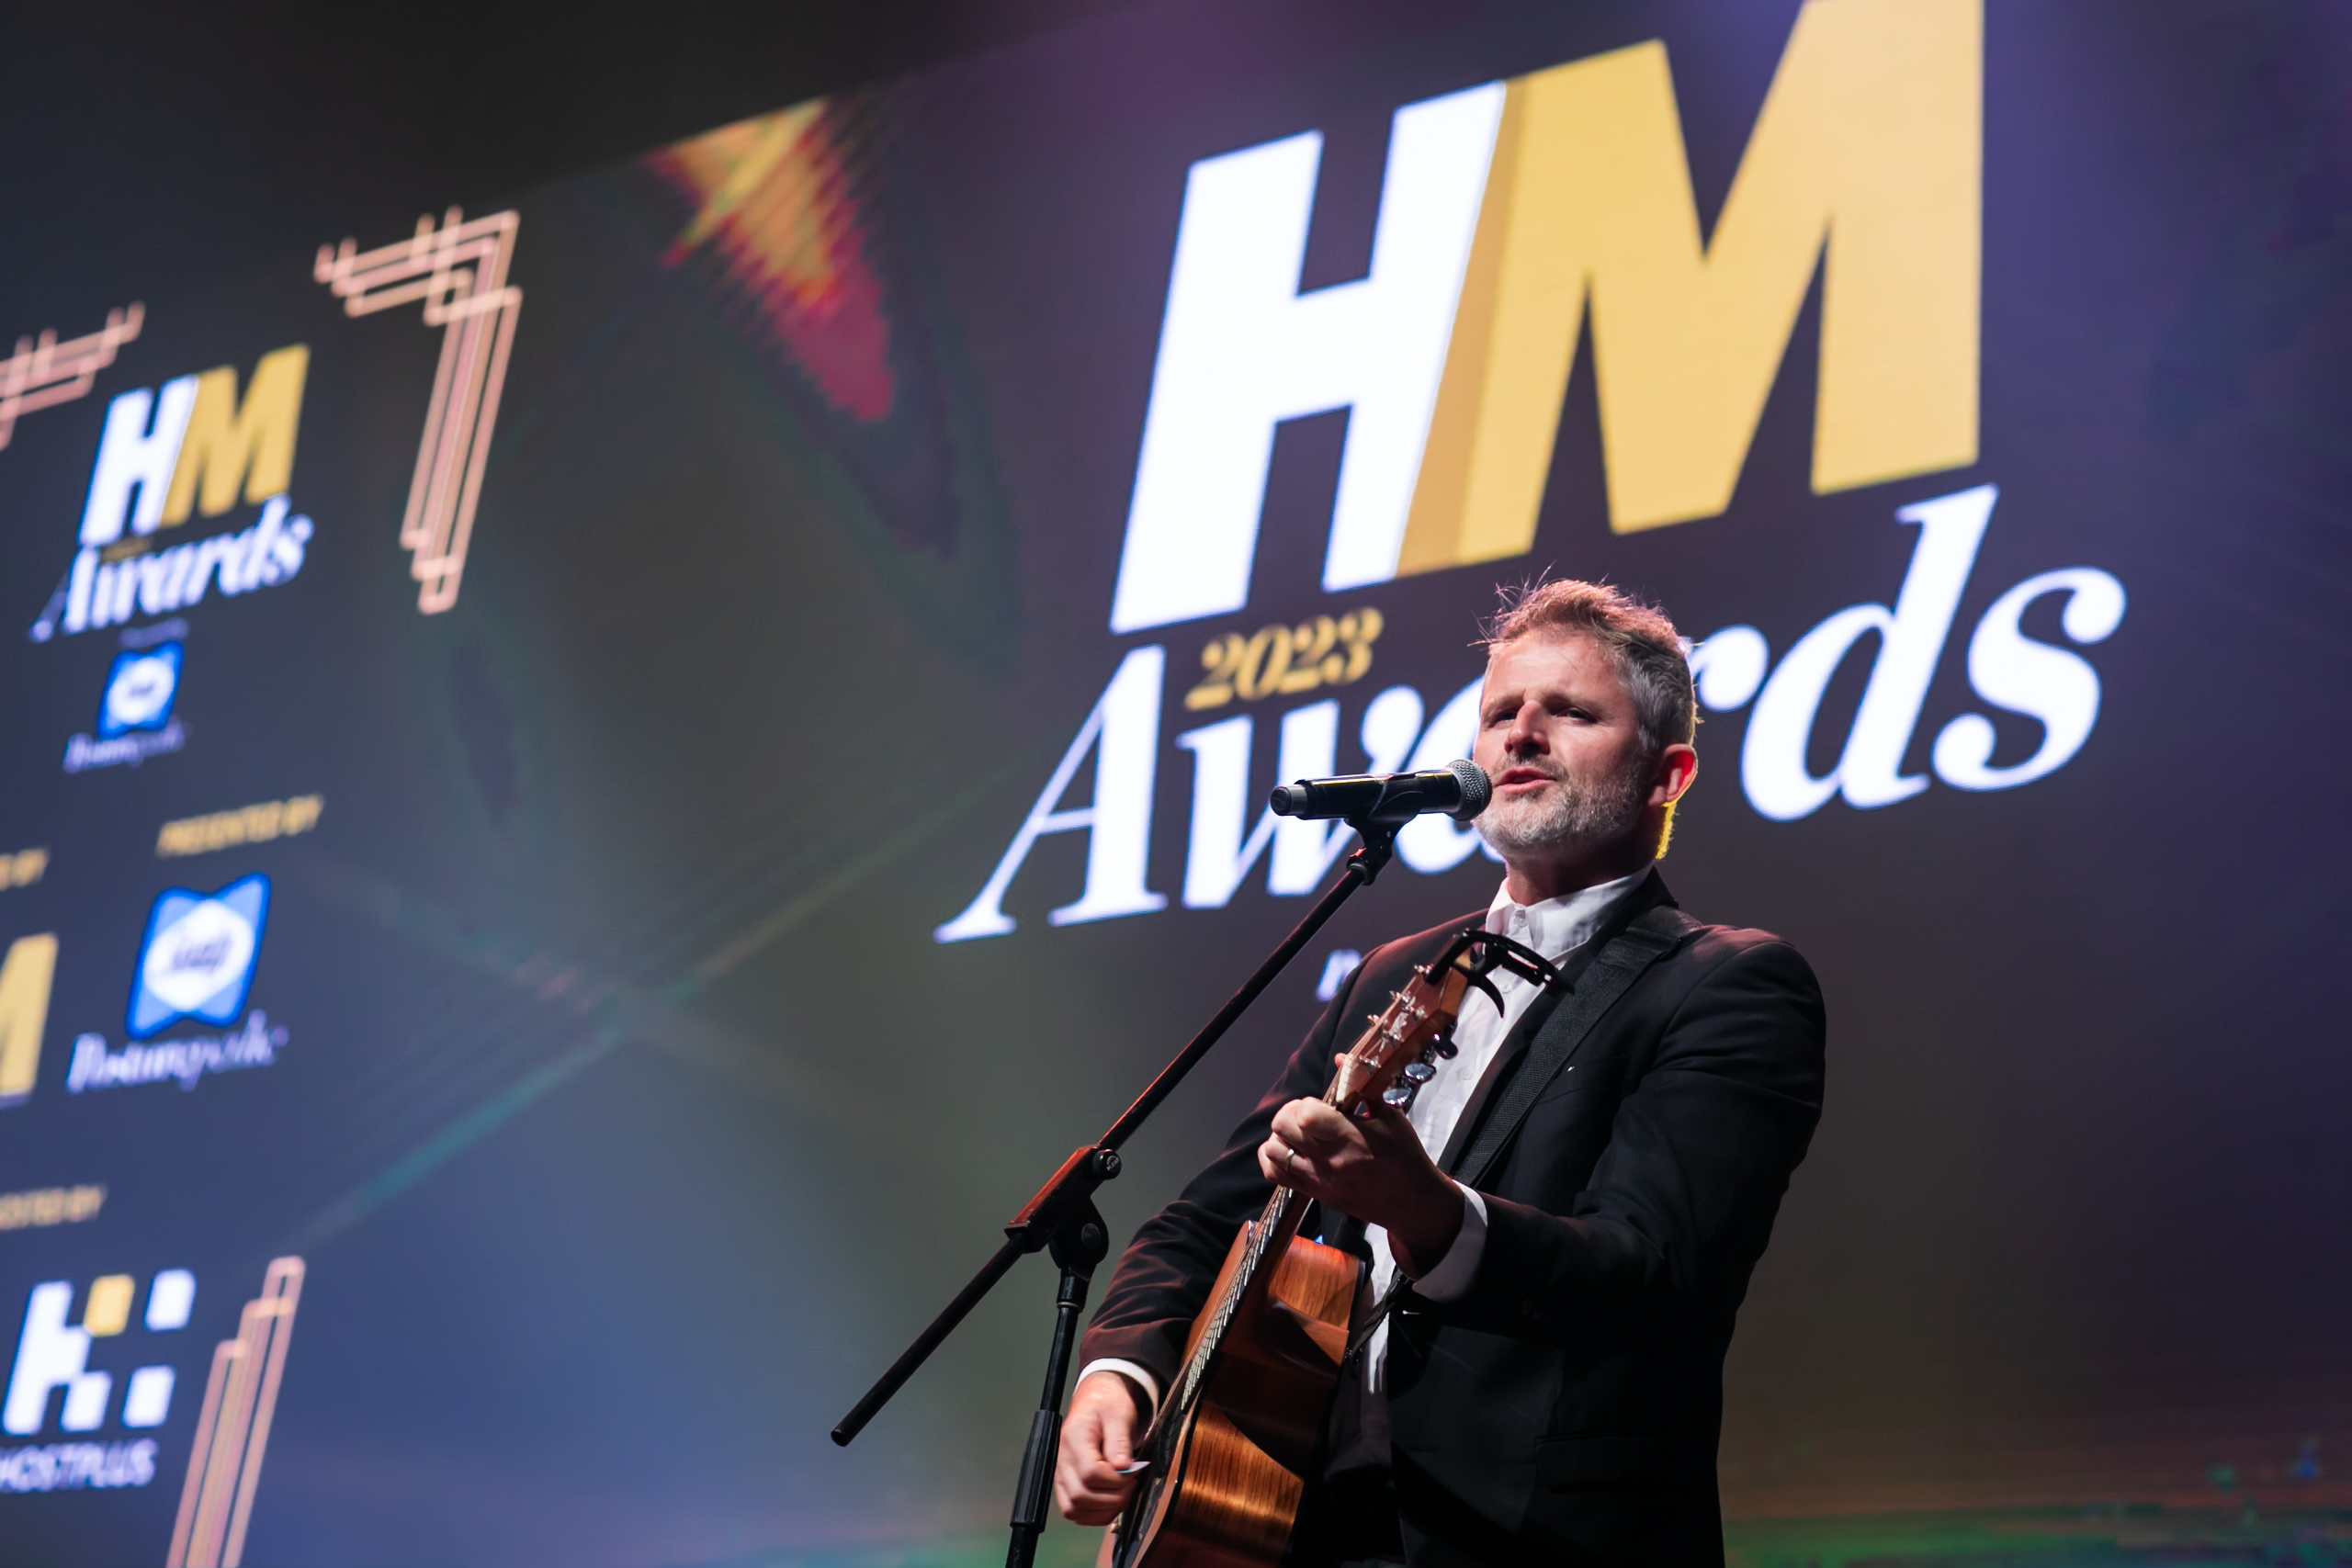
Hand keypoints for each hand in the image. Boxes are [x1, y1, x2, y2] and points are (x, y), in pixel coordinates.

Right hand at [1055, 1370, 1147, 1525]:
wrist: (1096, 1402)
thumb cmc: (1107, 1406)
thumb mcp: (1119, 1414)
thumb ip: (1120, 1441)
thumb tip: (1123, 1468)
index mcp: (1074, 1438)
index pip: (1089, 1473)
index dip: (1115, 1480)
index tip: (1132, 1471)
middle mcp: (1062, 1460)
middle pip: (1080, 1496)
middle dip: (1112, 1497)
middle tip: (1131, 1484)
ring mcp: (1061, 1475)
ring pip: (1075, 1510)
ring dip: (1104, 1510)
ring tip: (1123, 1494)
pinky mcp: (1066, 1486)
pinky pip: (1075, 1512)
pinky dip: (1096, 1515)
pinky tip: (1112, 1502)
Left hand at [1258, 1065, 1464, 1273]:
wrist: (1413, 1202)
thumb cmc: (1405, 1156)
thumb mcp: (1391, 1117)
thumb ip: (1362, 1087)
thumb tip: (1341, 1059)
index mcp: (1351, 1137)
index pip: (1305, 1116)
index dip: (1305, 1104)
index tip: (1318, 1104)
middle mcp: (1331, 1160)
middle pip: (1283, 1129)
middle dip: (1289, 1114)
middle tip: (1306, 1115)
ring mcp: (1320, 1179)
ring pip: (1274, 1151)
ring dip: (1280, 1136)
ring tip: (1297, 1133)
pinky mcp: (1316, 1194)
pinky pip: (1276, 1175)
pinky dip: (1273, 1158)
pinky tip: (1288, 1150)